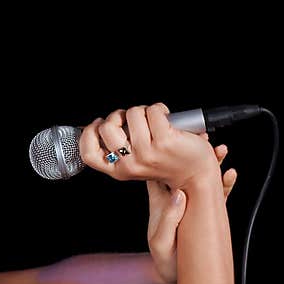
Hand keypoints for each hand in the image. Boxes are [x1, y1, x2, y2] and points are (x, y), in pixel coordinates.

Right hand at [79, 103, 221, 189]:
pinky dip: (160, 109)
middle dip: (118, 115)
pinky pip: (153, 111)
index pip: (89, 153)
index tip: (99, 125)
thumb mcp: (134, 163)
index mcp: (119, 170)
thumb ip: (117, 149)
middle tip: (131, 119)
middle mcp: (130, 164)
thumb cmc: (166, 163)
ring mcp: (147, 153)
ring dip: (143, 110)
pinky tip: (165, 117)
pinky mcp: (164, 141)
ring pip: (132, 114)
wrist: (195, 173)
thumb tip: (102, 124)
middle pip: (107, 129)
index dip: (89, 133)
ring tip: (152, 120)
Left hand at [147, 139, 236, 283]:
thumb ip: (168, 219)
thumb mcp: (160, 239)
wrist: (172, 272)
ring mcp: (193, 204)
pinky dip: (225, 184)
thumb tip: (179, 194)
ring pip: (203, 178)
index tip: (182, 142)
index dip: (170, 154)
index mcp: (161, 199)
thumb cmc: (162, 257)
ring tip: (222, 151)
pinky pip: (217, 194)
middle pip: (186, 168)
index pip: (163, 169)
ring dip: (213, 165)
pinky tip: (231, 174)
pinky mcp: (206, 212)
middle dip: (197, 154)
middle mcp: (177, 198)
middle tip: (208, 141)